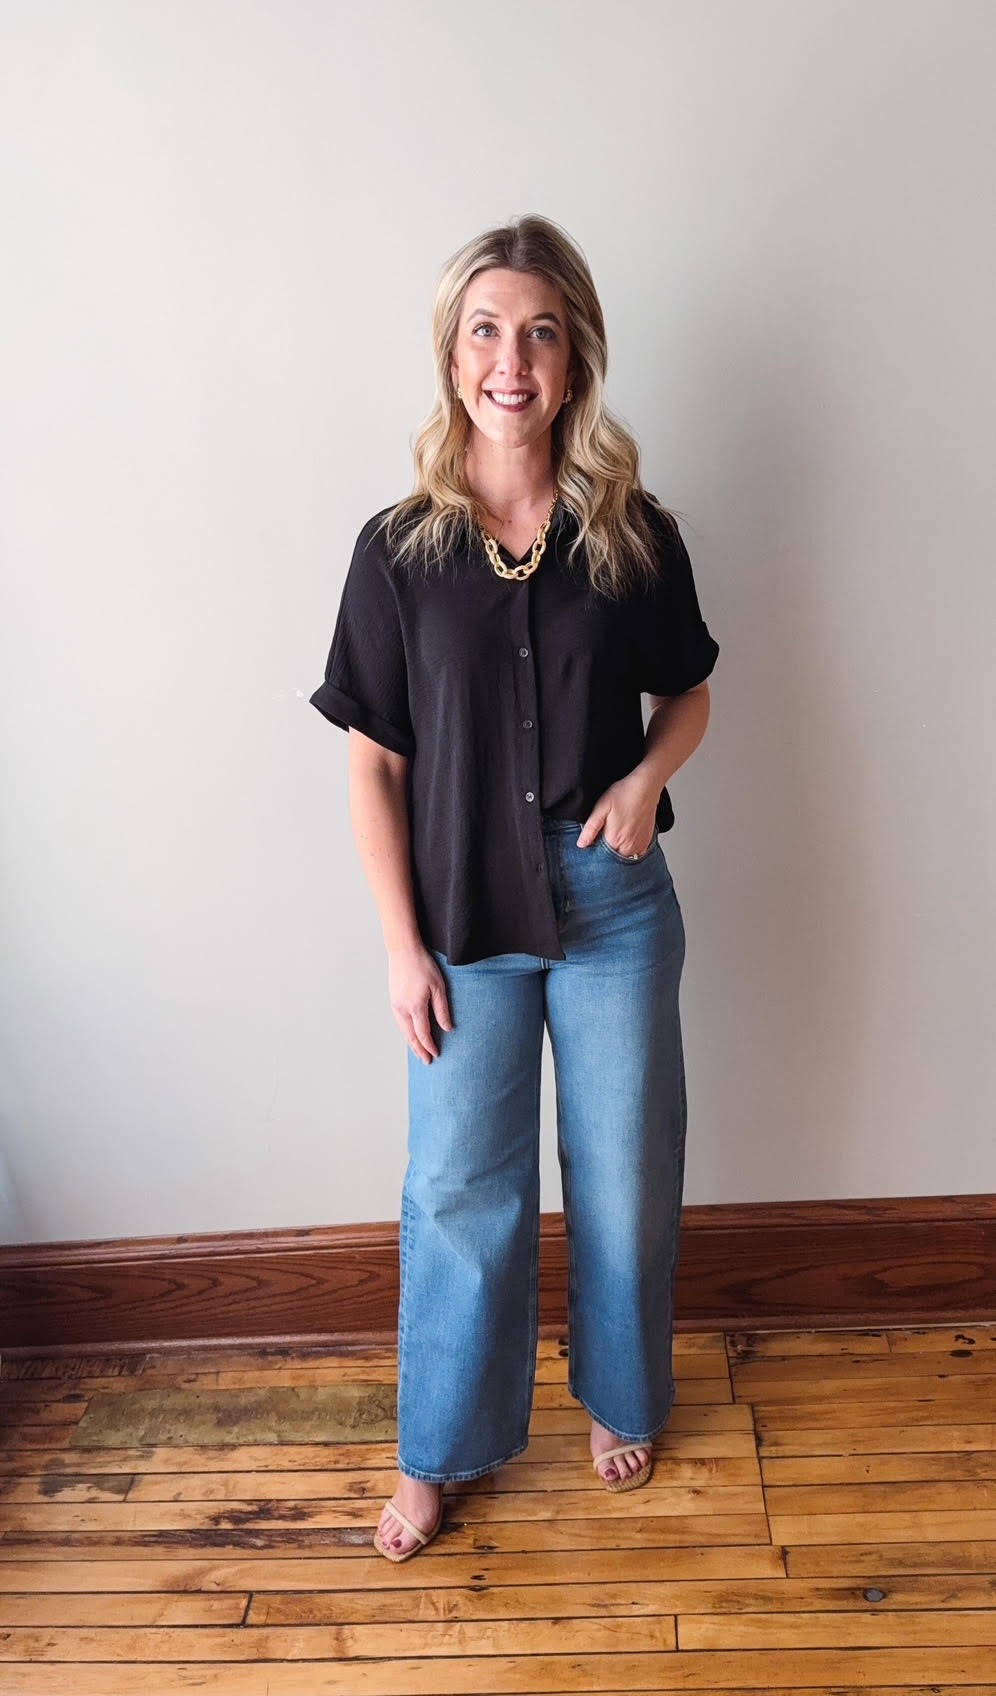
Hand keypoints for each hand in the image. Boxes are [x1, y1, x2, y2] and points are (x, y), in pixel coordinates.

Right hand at [388, 943, 452, 1063]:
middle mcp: (402, 1009)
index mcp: (415, 1007)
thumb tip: (447, 1028)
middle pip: (410, 1037)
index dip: (430, 1046)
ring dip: (411, 1043)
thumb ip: (442, 1010)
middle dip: (419, 1050)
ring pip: (403, 1031)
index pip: (423, 1034)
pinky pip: (400, 1022)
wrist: (403, 951)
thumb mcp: (439, 987)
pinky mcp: (393, 1000)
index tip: (436, 1055)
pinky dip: (406, 1032)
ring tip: (419, 1052)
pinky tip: (411, 1034)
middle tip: (426, 1062)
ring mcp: (395, 1005)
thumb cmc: (423, 966)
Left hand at [576, 771, 658, 857]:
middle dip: (607, 851)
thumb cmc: (623, 795)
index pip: (600, 856)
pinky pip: (636, 853)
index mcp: (614, 840)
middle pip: (612, 858)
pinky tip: (627, 835)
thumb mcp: (601, 808)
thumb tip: (581, 845)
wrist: (645, 788)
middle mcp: (628, 847)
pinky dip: (630, 849)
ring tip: (617, 832)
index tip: (594, 841)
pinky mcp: (646, 842)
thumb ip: (591, 829)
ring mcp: (639, 846)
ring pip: (624, 856)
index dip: (595, 849)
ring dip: (618, 850)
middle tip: (607, 832)